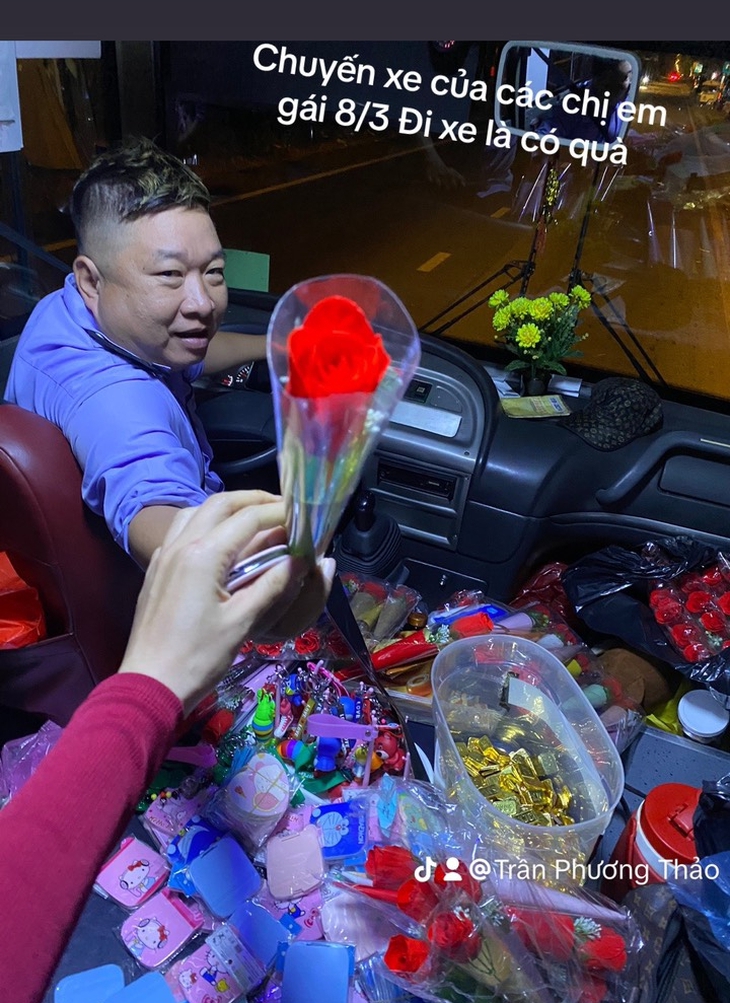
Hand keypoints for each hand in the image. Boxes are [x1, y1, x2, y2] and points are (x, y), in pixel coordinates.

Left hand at [118, 491, 335, 712]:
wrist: (149, 684)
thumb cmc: (198, 657)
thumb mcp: (242, 622)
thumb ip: (273, 585)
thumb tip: (302, 560)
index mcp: (203, 555)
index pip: (248, 518)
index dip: (278, 512)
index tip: (302, 514)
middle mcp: (181, 545)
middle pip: (220, 504)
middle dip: (253, 500)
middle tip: (281, 508)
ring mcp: (164, 555)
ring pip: (196, 512)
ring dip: (226, 508)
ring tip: (252, 518)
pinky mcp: (156, 569)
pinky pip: (181, 530)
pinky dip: (205, 523)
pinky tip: (219, 541)